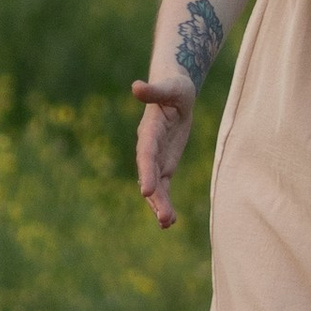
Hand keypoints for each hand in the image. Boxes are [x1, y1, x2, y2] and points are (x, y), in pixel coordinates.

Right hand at [131, 78, 194, 227]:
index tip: (147, 190)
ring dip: (159, 205)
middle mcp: (149, 148)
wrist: (174, 91)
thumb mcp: (170, 86)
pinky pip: (163, 187)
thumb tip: (136, 86)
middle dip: (156, 197)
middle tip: (164, 218)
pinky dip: (165, 202)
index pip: (146, 154)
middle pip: (150, 176)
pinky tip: (169, 221)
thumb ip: (154, 90)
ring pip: (156, 186)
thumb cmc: (174, 86)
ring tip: (167, 223)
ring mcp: (156, 158)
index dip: (147, 171)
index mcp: (149, 131)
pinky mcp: (164, 164)